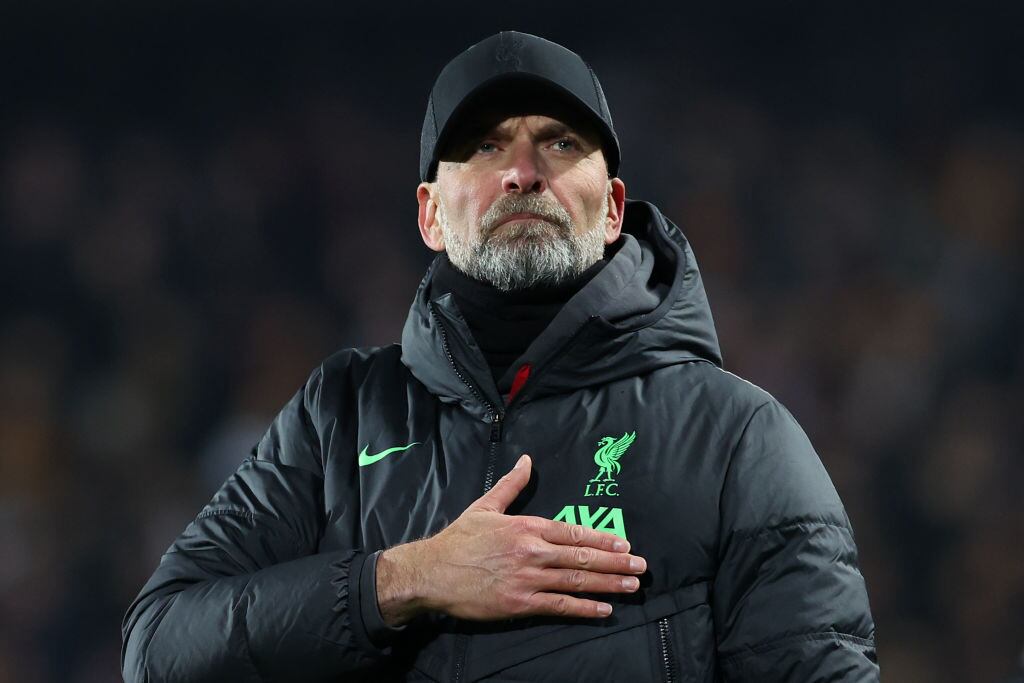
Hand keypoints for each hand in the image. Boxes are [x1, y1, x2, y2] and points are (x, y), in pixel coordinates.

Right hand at [376, 454, 646, 624]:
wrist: (432, 573)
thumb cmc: (459, 540)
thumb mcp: (485, 506)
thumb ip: (512, 485)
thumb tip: (527, 461)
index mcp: (526, 527)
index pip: (572, 532)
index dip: (601, 539)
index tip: (624, 543)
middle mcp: (532, 552)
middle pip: (581, 557)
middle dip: (614, 562)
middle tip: (640, 566)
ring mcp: (528, 579)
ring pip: (576, 582)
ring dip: (608, 584)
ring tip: (631, 586)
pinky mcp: (520, 603)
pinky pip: (560, 606)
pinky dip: (584, 608)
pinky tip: (604, 610)